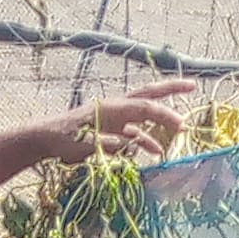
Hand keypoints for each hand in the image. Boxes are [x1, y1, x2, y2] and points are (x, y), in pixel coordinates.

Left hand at [62, 83, 195, 162]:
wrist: (45, 140)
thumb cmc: (62, 139)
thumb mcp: (86, 143)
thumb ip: (109, 143)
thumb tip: (131, 144)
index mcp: (112, 107)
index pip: (146, 108)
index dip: (165, 115)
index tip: (182, 125)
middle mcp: (117, 108)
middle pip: (149, 96)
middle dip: (172, 90)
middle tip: (193, 85)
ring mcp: (114, 119)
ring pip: (144, 116)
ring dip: (161, 122)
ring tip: (180, 129)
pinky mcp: (109, 131)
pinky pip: (133, 134)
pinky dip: (145, 141)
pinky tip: (156, 152)